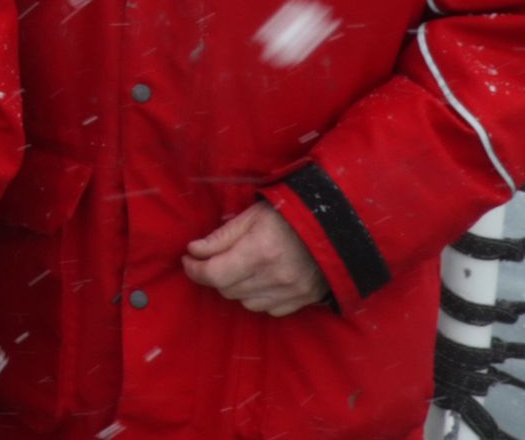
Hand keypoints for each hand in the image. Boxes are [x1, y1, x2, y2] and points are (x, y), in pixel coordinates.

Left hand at [182, 203, 327, 315]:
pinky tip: (260, 281)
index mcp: (260, 251)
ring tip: (239, 269)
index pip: (214, 274)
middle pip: (227, 289)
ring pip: (245, 302)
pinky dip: (258, 298)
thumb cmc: (289, 215)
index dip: (194, 269)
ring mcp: (292, 291)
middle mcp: (275, 276)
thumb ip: (221, 237)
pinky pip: (269, 309)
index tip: (188, 260)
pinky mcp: (303, 300)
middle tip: (212, 260)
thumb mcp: (252, 216)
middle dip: (214, 275)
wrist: (336, 227)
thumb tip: (194, 251)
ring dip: (236, 288)